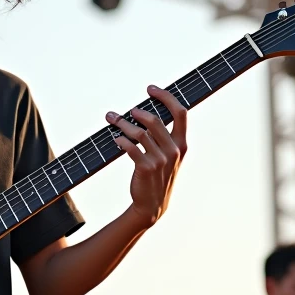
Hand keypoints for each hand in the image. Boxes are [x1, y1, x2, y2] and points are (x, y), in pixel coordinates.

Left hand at [107, 85, 187, 226]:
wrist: (152, 205)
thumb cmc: (158, 177)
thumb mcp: (168, 157)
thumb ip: (163, 137)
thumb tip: (145, 114)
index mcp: (181, 144)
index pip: (180, 112)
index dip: (166, 96)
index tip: (151, 89)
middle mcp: (173, 150)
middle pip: (155, 120)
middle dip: (137, 111)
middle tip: (126, 112)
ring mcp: (160, 160)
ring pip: (139, 133)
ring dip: (122, 124)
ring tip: (112, 120)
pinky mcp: (145, 168)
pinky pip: (130, 147)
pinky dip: (121, 141)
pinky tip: (115, 139)